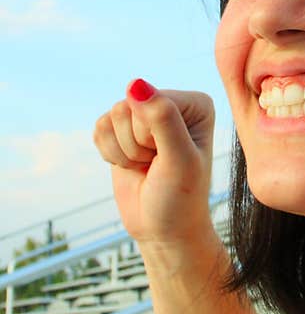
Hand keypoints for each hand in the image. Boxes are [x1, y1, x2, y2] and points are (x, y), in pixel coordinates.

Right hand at [93, 79, 215, 244]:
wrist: (165, 229)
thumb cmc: (181, 198)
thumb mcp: (179, 160)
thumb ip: (162, 119)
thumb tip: (135, 85)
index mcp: (197, 104)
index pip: (154, 102)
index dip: (154, 137)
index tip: (172, 159)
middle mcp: (172, 102)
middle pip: (129, 106)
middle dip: (137, 144)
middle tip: (158, 165)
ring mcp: (145, 114)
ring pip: (111, 115)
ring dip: (124, 150)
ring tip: (148, 166)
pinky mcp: (121, 129)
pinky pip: (98, 128)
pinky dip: (110, 153)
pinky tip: (132, 166)